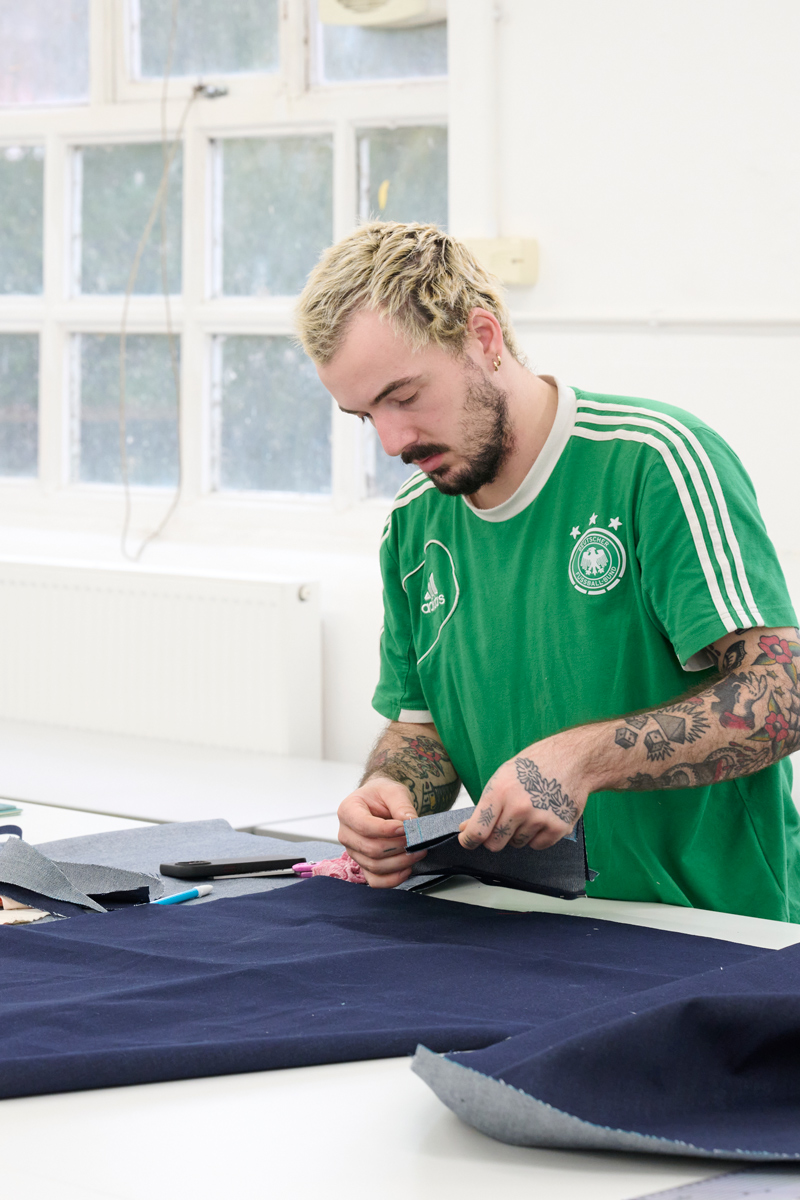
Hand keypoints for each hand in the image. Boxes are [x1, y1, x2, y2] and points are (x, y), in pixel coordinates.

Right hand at [337, 777, 426, 887]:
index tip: (405, 828)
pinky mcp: (363, 865)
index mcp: (348, 810)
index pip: (364, 826)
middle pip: (370, 849)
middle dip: (398, 847)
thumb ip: (402, 805)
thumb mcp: (393, 791)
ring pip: (374, 866)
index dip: (386, 830)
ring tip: (418, 852)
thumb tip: (411, 823)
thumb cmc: (382, 795)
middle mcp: (346, 834)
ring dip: (400, 862)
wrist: (378, 803)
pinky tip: (407, 869)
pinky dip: (392, 879)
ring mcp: (354, 852)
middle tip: (417, 840)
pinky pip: (375, 881)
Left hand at [457, 734, 587, 851]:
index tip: (468, 841)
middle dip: (495, 837)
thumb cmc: (535, 766)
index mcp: (500, 792)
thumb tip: (467, 827)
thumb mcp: (503, 777)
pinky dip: (537, 836)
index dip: (469, 840)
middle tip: (503, 822)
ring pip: (516, 844)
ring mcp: (539, 819)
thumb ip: (486, 805)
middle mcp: (519, 808)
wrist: (572, 760)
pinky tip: (543, 815)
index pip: (478, 831)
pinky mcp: (558, 828)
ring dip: (518, 834)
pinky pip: (537, 846)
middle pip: (495, 844)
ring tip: (529, 810)